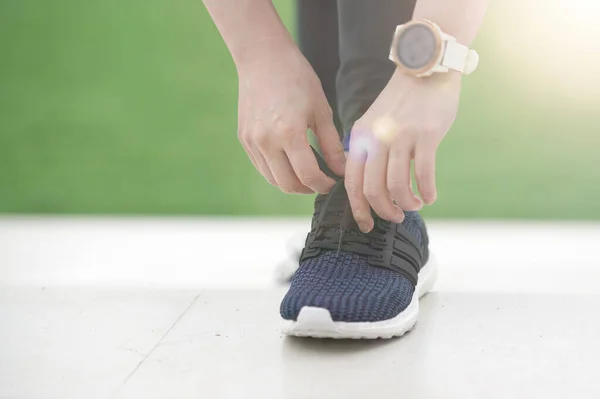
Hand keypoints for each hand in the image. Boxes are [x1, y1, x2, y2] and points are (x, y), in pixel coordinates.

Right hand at [236, 44, 345, 193]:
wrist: (263, 57)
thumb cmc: (297, 78)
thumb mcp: (321, 110)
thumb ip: (331, 145)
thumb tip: (341, 170)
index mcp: (289, 133)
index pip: (308, 175)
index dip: (324, 185)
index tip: (333, 183)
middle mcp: (266, 141)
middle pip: (288, 184)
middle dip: (308, 189)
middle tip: (321, 182)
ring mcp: (252, 141)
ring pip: (272, 179)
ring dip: (291, 183)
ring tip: (307, 174)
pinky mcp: (244, 138)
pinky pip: (261, 166)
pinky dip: (277, 171)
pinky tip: (290, 162)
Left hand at [345, 70, 461, 231]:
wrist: (426, 68)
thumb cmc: (402, 102)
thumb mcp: (374, 123)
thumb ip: (368, 150)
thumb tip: (370, 187)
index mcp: (360, 137)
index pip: (351, 182)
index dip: (358, 208)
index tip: (366, 224)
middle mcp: (376, 138)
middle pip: (372, 189)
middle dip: (384, 211)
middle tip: (395, 217)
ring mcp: (401, 136)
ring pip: (397, 186)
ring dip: (406, 203)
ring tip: (414, 206)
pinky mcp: (426, 135)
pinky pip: (424, 174)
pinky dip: (427, 191)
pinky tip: (430, 196)